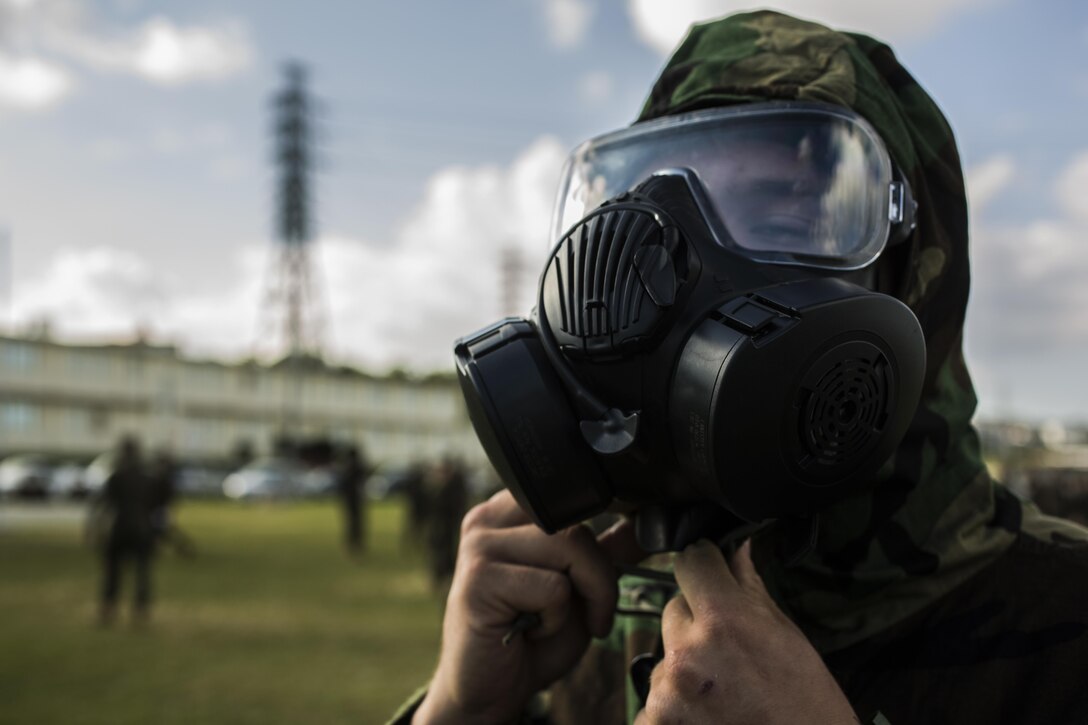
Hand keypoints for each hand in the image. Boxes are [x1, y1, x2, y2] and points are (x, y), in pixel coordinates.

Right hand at [413, 490, 642, 724]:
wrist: (489, 690)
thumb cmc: (531, 638)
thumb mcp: (578, 588)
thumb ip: (604, 553)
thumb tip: (645, 524)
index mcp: (507, 513)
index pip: (571, 496)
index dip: (605, 523)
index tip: (623, 555)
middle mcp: (487, 521)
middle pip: (575, 520)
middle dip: (601, 572)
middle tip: (596, 613)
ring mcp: (478, 547)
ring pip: (569, 546)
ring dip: (586, 595)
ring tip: (557, 622)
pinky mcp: (478, 580)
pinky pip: (552, 587)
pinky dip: (556, 618)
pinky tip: (531, 631)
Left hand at [635, 540, 857, 724]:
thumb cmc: (808, 704)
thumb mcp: (787, 638)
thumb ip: (749, 588)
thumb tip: (735, 547)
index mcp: (723, 621)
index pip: (690, 563)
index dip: (705, 565)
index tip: (713, 574)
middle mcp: (686, 654)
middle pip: (673, 611)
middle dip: (696, 624)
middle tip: (729, 652)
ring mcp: (666, 694)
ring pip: (663, 657)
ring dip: (684, 668)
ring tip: (722, 691)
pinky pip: (653, 701)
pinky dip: (674, 707)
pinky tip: (707, 716)